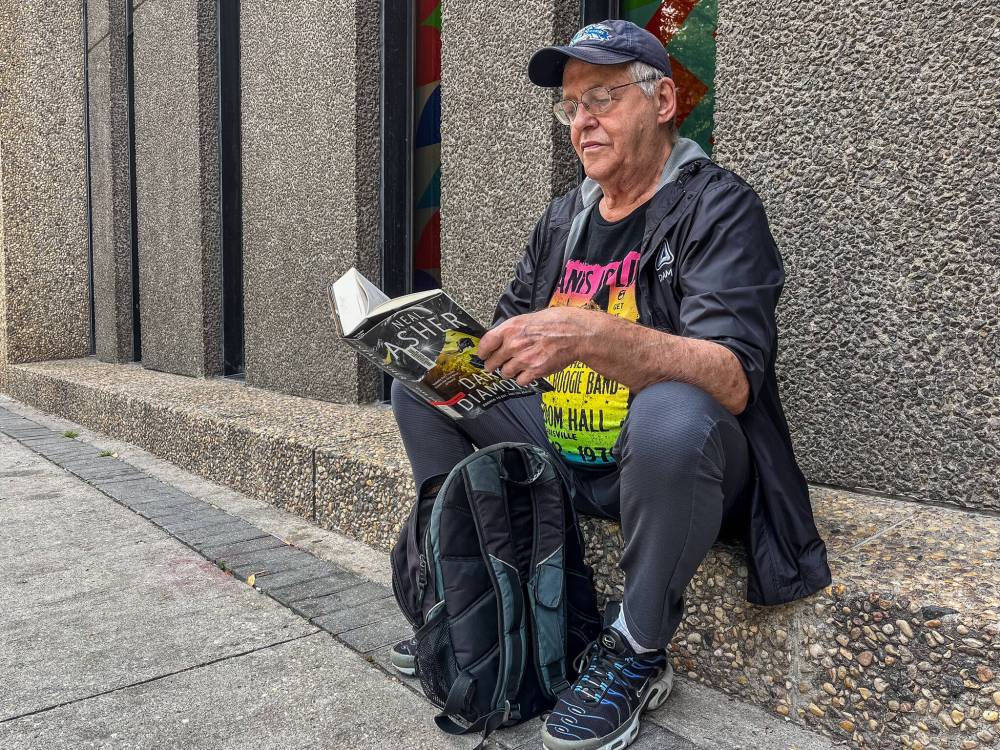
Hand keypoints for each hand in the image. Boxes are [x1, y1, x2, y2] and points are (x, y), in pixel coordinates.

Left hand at [477, 307, 594, 385]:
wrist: (575, 333)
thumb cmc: (554, 322)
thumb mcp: (528, 318)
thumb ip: (511, 330)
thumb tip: (498, 340)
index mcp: (510, 328)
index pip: (485, 344)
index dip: (482, 352)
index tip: (483, 355)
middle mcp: (514, 344)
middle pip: (492, 362)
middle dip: (493, 365)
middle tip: (496, 365)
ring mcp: (524, 359)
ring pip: (505, 373)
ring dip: (509, 371)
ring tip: (518, 366)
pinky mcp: (535, 371)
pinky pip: (520, 381)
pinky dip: (523, 378)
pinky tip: (529, 371)